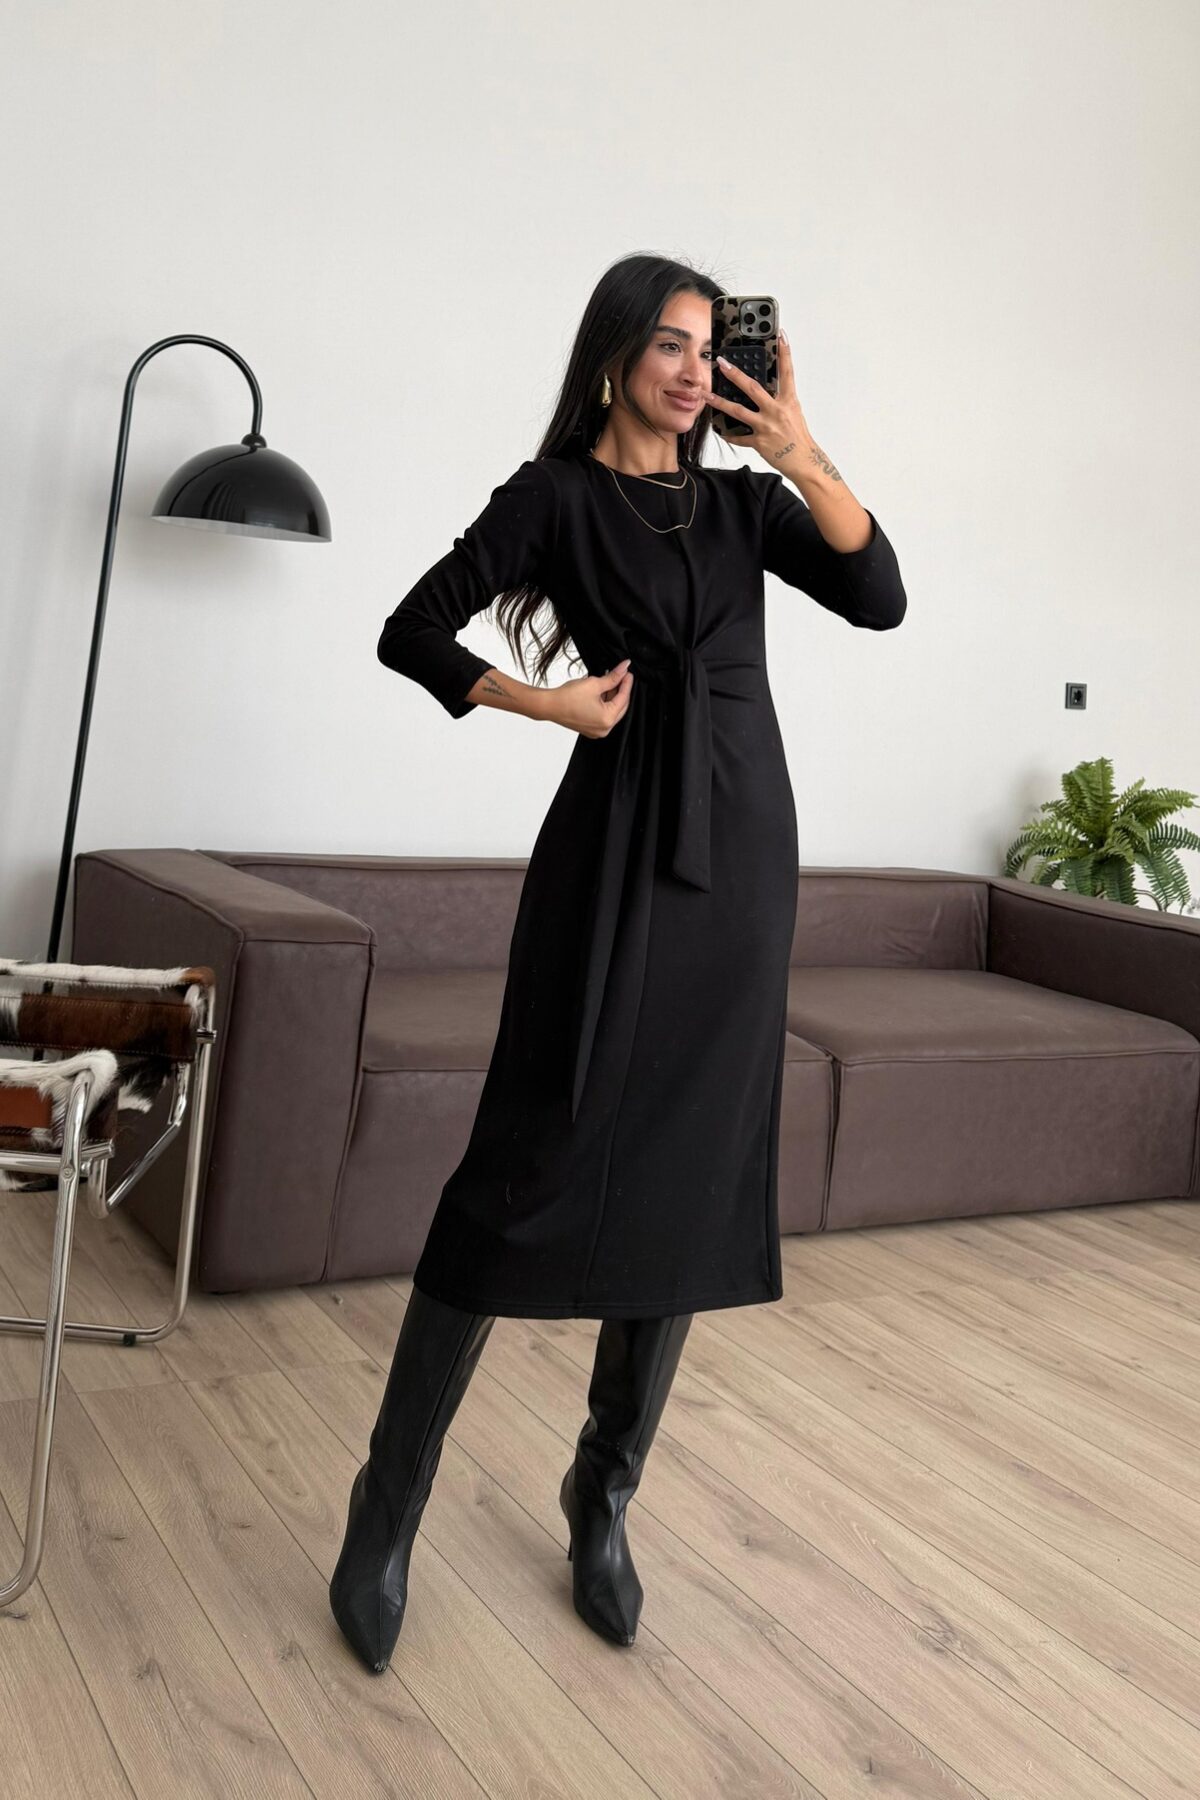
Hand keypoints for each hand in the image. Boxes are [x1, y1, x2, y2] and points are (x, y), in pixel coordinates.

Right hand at [545, 658, 632, 737]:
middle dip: (621, 690)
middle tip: (621, 675)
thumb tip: (624, 669)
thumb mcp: (594, 684)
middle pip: (620, 706)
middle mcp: (604, 729)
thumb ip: (612, 677)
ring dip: (612, 696)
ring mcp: (597, 731)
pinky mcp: (590, 728)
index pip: (624, 698)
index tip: (627, 672)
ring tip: (610, 680)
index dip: (626, 683)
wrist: (549, 705)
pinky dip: (604, 703)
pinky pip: (603, 715)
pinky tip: (602, 691)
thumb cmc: (567, 698)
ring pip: (611, 711)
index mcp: (607, 719)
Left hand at [707, 332, 815, 467]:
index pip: (787, 372)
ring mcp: (766, 426)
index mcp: (788, 401)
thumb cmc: (799, 437)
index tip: (780, 335)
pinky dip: (729, 434)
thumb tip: (766, 389)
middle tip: (722, 363)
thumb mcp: (794, 412)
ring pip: (738, 411)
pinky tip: (720, 430)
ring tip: (706, 395)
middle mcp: (776, 411)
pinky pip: (739, 437)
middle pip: (752, 388)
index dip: (785, 353)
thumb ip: (780, 399)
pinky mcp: (759, 442)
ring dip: (720, 402)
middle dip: (735, 374)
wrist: (803, 461)